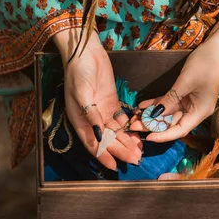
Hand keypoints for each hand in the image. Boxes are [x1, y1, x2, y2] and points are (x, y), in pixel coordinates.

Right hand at [54, 29, 141, 169]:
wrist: (86, 51)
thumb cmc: (78, 71)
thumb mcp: (82, 92)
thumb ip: (90, 115)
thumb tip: (98, 135)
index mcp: (80, 119)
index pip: (93, 143)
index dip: (104, 156)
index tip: (115, 167)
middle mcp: (91, 119)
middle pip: (108, 139)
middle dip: (121, 150)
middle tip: (136, 159)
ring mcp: (102, 111)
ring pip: (116, 131)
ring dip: (127, 141)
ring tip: (140, 151)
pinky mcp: (112, 102)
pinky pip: (121, 119)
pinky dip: (129, 127)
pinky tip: (139, 134)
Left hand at [130, 38, 218, 141]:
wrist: (217, 48)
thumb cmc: (205, 65)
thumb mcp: (185, 83)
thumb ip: (170, 99)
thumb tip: (155, 114)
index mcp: (200, 112)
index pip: (179, 130)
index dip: (163, 135)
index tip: (147, 137)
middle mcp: (195, 110)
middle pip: (172, 123)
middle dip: (153, 125)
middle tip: (133, 125)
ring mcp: (190, 102)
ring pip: (168, 113)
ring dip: (152, 114)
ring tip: (134, 117)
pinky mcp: (185, 93)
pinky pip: (169, 101)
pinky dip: (157, 103)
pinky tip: (142, 105)